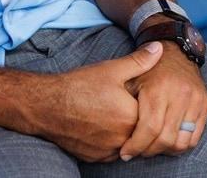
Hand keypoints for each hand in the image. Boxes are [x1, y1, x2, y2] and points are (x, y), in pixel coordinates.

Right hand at [32, 41, 162, 161]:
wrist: (46, 106)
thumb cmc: (79, 86)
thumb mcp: (112, 69)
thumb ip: (139, 61)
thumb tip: (159, 48)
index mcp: (131, 117)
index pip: (153, 114)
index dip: (148, 103)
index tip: (138, 95)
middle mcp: (122, 139)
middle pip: (140, 131)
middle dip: (137, 119)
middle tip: (124, 104)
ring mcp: (108, 151)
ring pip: (127, 144)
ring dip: (125, 133)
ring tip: (112, 114)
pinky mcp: (95, 158)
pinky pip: (111, 152)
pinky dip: (111, 142)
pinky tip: (102, 126)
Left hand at [119, 41, 206, 159]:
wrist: (175, 51)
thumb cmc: (148, 70)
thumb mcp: (131, 79)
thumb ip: (122, 102)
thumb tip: (115, 132)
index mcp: (158, 88)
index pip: (149, 128)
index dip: (136, 146)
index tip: (125, 153)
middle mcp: (180, 94)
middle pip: (166, 138)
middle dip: (148, 151)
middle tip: (137, 152)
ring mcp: (196, 99)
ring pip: (181, 142)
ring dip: (165, 150)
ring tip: (152, 147)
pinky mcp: (205, 104)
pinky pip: (194, 137)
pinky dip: (180, 145)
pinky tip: (167, 142)